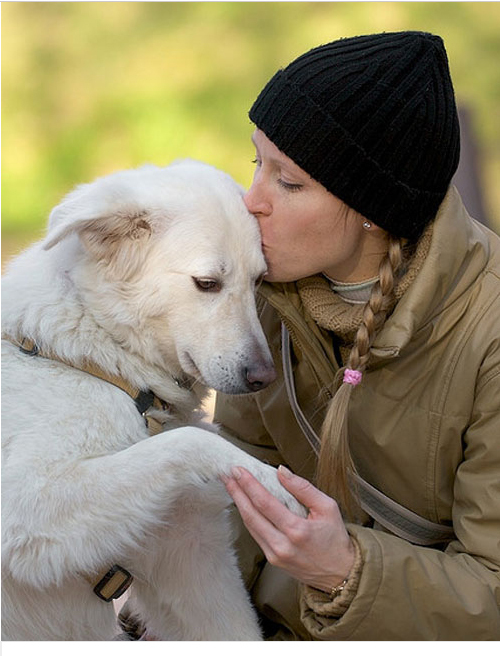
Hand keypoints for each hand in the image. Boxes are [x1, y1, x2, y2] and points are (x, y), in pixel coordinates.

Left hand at [223, 465, 354, 591]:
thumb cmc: (335, 539)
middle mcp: (282, 545)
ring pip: (249, 525)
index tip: (238, 470)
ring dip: (238, 503)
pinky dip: (248, 517)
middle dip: (236, 492)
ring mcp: (275, 555)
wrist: (340, 573)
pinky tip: (244, 504)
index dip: (249, 485)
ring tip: (231, 486)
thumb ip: (303, 488)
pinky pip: (256, 534)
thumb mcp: (328, 507)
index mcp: (297, 530)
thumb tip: (281, 472)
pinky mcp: (272, 560)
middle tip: (227, 474)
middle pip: (250, 514)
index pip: (265, 503)